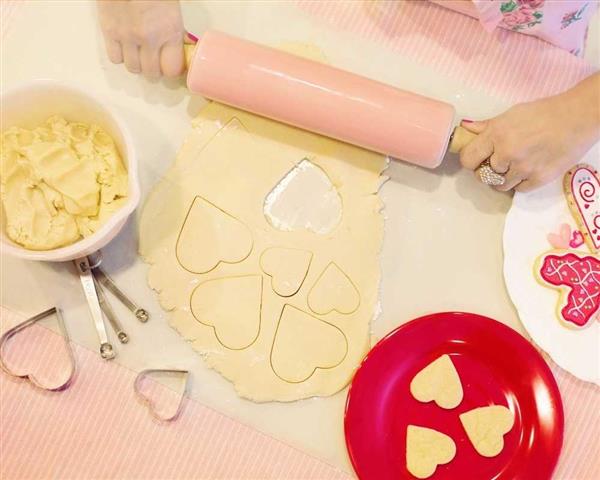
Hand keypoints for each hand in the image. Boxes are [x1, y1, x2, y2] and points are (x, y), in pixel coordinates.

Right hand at [97, 0, 188, 77]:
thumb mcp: (173, 6)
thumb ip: (175, 28)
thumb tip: (180, 43)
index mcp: (169, 30)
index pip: (172, 70)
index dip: (171, 70)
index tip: (170, 65)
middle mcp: (149, 38)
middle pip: (152, 73)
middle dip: (154, 70)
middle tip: (154, 61)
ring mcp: (127, 37)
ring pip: (133, 68)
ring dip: (137, 64)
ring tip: (138, 52)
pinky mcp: (109, 31)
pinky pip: (115, 58)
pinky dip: (120, 56)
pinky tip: (124, 46)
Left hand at [459, 73, 599, 191]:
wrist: (578, 117)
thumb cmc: (544, 112)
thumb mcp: (511, 114)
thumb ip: (487, 126)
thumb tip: (465, 129)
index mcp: (496, 135)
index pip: (468, 159)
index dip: (470, 160)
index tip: (476, 159)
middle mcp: (507, 153)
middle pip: (483, 175)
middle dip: (486, 170)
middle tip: (497, 163)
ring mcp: (523, 168)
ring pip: (500, 185)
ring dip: (502, 179)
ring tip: (512, 167)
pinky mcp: (539, 178)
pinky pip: (519, 189)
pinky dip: (520, 183)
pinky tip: (526, 171)